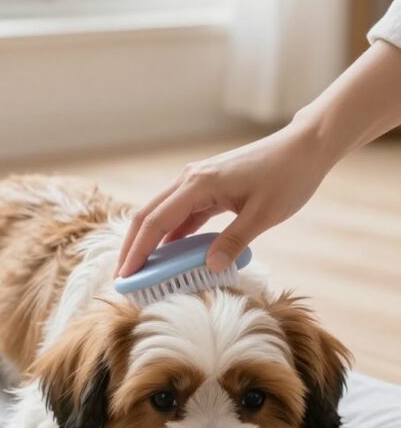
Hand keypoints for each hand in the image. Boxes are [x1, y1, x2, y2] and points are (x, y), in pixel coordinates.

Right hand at [116, 121, 329, 276]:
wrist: (304, 148)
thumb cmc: (288, 177)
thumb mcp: (264, 214)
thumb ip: (234, 241)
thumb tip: (209, 267)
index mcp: (199, 184)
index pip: (156, 221)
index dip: (138, 251)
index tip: (125, 276)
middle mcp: (191, 180)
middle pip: (148, 215)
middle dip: (132, 247)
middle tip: (122, 279)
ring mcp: (198, 182)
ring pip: (162, 214)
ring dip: (149, 242)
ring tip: (142, 272)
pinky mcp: (209, 188)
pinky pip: (181, 214)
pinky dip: (172, 235)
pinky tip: (170, 257)